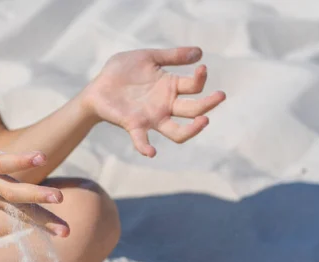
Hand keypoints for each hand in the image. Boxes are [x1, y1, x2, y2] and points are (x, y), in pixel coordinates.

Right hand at [0, 100, 68, 236]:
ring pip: (18, 210)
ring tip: (67, 232)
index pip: (0, 162)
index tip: (42, 157)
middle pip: (12, 192)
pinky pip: (17, 214)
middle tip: (60, 197)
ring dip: (43, 220)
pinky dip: (37, 222)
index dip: (20, 160)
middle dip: (36, 195)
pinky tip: (59, 231)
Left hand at [83, 47, 225, 156]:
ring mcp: (152, 118)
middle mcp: (165, 105)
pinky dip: (146, 147)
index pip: (194, 86)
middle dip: (208, 104)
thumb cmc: (121, 71)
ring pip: (178, 131)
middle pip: (193, 110)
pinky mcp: (134, 125)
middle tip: (220, 95)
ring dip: (192, 129)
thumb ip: (172, 56)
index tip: (201, 68)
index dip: (201, 78)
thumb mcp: (148, 57)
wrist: (97, 86)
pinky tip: (151, 152)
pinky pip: (142, 140)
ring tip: (204, 121)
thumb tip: (200, 52)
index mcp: (170, 87)